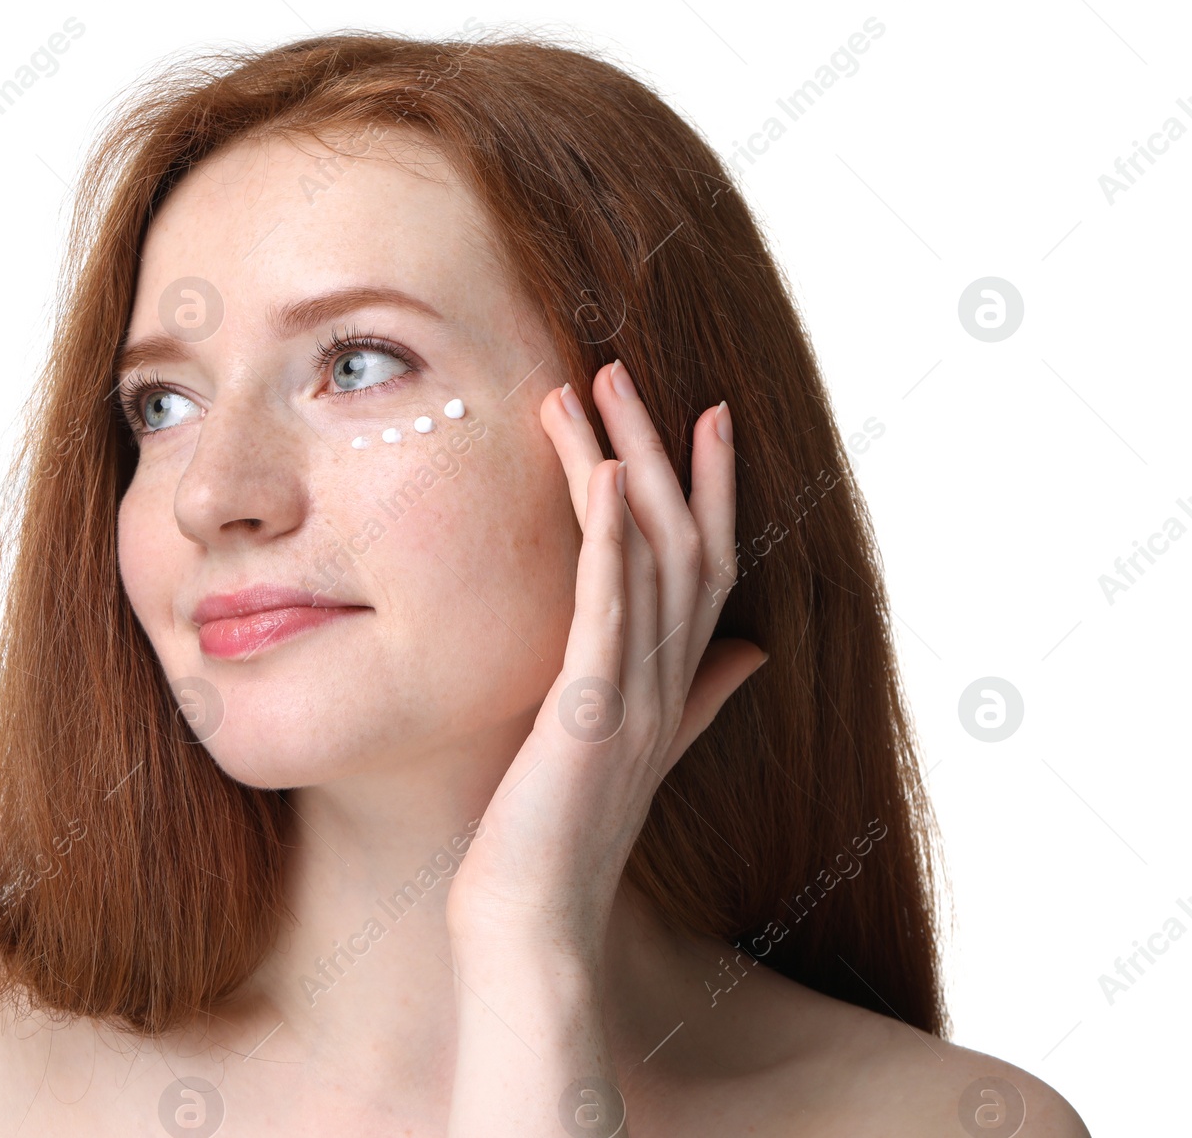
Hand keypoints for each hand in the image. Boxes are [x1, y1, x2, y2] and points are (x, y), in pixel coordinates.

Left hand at [446, 360, 766, 961]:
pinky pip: (608, 608)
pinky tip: (604, 476)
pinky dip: (610, 537)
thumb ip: (696, 696)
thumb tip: (749, 655)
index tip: (705, 413)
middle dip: (662, 448)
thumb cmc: (567, 832)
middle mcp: (667, 676)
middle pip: (683, 537)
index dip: (712, 485)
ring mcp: (633, 691)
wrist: (535, 915)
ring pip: (648, 554)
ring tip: (596, 387)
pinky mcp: (590, 709)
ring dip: (626, 462)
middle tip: (629, 368)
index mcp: (674, 679)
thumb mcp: (639, 747)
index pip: (707, 562)